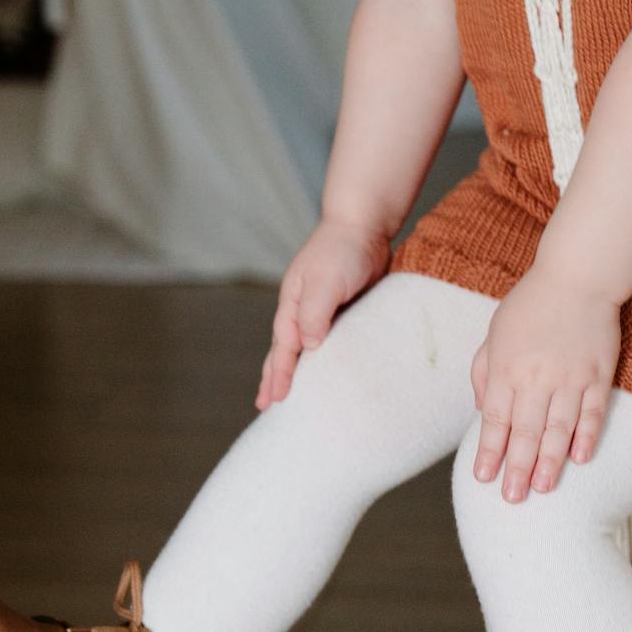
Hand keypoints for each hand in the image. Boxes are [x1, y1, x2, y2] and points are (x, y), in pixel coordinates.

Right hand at [256, 219, 390, 409]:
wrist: (365, 225)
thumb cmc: (343, 249)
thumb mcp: (325, 280)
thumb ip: (315, 312)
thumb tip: (309, 346)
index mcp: (293, 304)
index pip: (283, 347)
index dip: (279, 374)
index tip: (274, 400)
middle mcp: (303, 311)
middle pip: (285, 350)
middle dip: (274, 377)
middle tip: (266, 406)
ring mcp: (323, 311)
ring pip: (306, 348)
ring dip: (297, 371)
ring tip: (291, 394)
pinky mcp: (344, 311)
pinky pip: (331, 342)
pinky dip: (325, 360)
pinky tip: (329, 371)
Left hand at [469, 267, 620, 501]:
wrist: (577, 276)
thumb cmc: (530, 306)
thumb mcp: (494, 335)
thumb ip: (484, 373)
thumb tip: (483, 413)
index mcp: (506, 368)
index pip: (495, 420)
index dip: (489, 451)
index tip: (483, 477)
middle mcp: (537, 377)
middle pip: (525, 432)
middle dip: (517, 468)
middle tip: (512, 498)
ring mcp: (570, 377)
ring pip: (558, 429)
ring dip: (550, 462)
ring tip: (542, 489)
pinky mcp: (599, 374)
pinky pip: (593, 412)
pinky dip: (587, 437)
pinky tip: (580, 459)